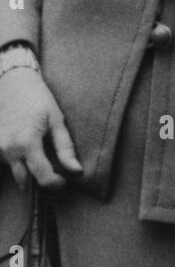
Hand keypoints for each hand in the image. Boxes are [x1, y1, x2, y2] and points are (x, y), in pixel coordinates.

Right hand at [0, 68, 81, 188]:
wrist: (13, 82)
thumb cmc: (38, 99)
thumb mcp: (57, 121)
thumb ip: (65, 149)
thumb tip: (77, 171)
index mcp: (27, 143)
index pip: (42, 177)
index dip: (56, 184)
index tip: (64, 181)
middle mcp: (8, 149)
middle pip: (24, 180)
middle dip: (39, 180)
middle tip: (53, 173)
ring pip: (13, 171)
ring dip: (26, 170)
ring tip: (38, 154)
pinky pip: (4, 161)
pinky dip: (16, 160)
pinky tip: (24, 148)